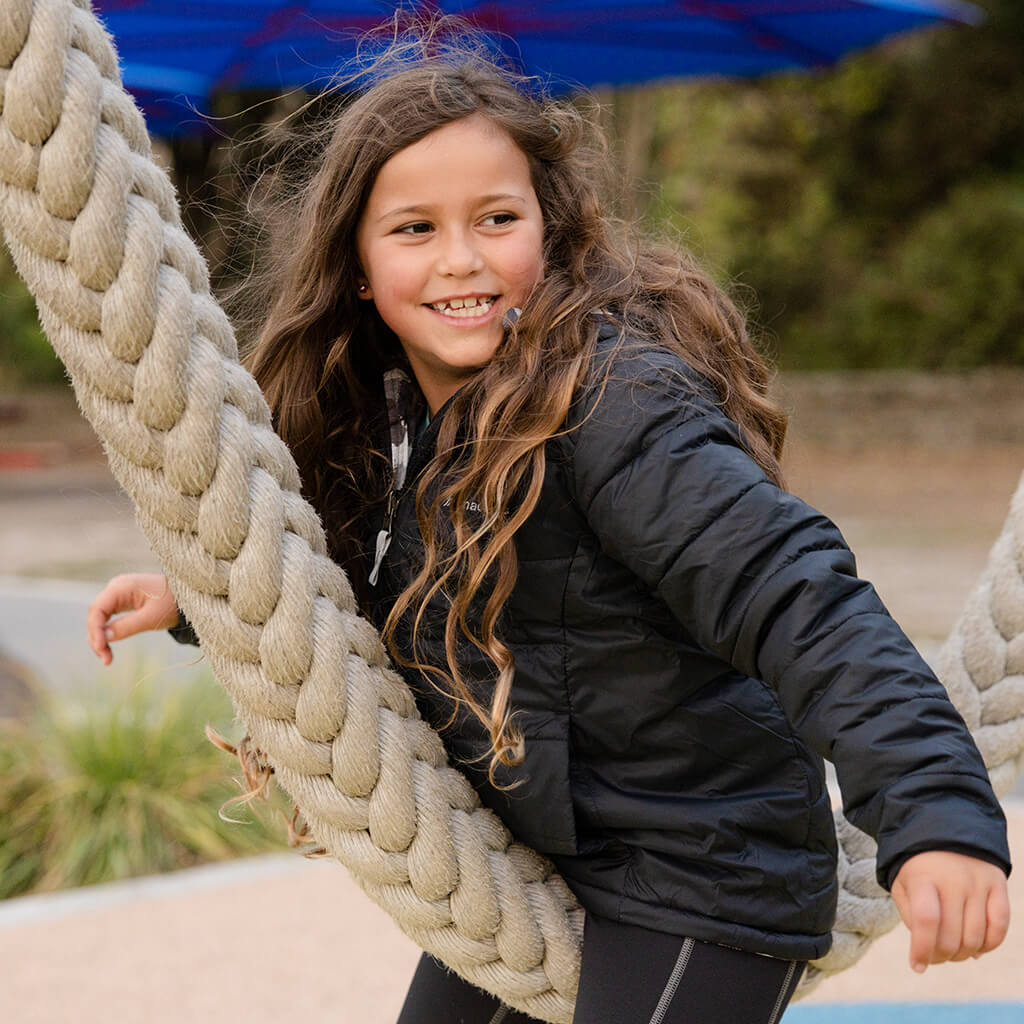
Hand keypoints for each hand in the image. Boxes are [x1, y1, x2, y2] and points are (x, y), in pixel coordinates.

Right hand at [87, 573, 179, 664]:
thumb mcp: (152, 617)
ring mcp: (118, 594)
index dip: (95, 630)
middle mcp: (116, 588)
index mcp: (121, 587)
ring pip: (100, 618)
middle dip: (97, 638)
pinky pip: (108, 618)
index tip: (101, 648)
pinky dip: (107, 633)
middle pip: (96, 615)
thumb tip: (104, 638)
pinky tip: (108, 648)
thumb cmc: (172, 602)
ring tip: (107, 659)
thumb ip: (128, 626)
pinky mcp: (123, 602)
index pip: (97, 609)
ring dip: (100, 638)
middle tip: (106, 660)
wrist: (187, 596)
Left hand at [891, 850, 1009, 972]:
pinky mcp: (998, 884)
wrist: (943, 827)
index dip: (921, 949)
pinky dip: (989, 945)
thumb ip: (911, 916)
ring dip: (963, 955)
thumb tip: (928, 951)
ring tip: (951, 953)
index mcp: (922, 876)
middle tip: (934, 958)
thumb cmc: (918, 866)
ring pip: (976, 937)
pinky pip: (1000, 926)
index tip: (917, 966)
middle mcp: (953, 879)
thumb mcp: (902, 884)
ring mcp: (978, 881)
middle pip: (951, 935)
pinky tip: (976, 949)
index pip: (925, 921)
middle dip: (941, 956)